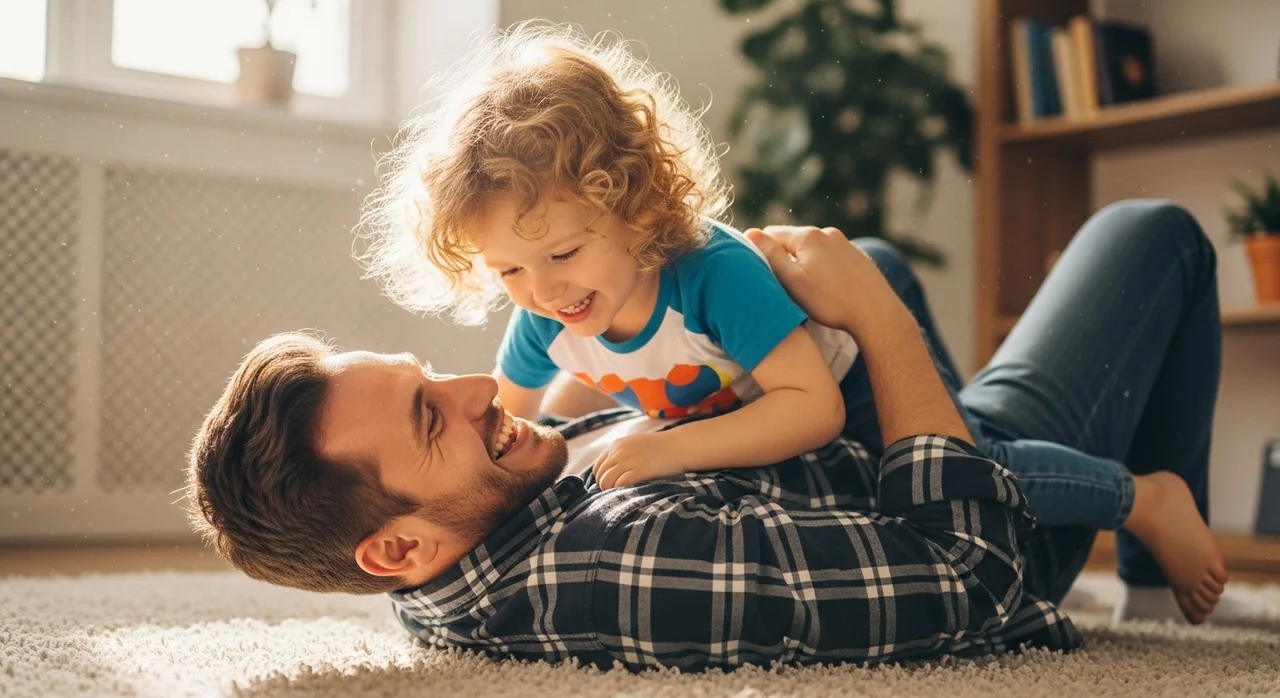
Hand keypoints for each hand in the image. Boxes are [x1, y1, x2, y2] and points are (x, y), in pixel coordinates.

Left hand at [592, 432, 687, 489]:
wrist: (681, 446)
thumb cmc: (662, 449)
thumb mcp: (636, 445)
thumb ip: (622, 454)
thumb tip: (612, 472)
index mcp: (617, 445)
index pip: (598, 467)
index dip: (601, 479)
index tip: (610, 488)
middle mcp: (619, 452)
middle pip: (600, 476)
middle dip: (605, 488)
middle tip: (615, 496)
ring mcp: (628, 460)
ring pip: (606, 482)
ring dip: (610, 492)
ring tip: (621, 497)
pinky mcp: (638, 470)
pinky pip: (619, 484)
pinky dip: (620, 492)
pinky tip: (628, 495)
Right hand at [745, 226, 905, 336]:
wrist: (876, 312)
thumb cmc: (831, 301)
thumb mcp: (793, 281)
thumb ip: (771, 256)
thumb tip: (750, 233)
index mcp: (807, 236)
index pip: (771, 233)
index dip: (761, 251)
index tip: (760, 272)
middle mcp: (826, 233)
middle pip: (792, 240)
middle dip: (783, 258)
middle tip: (782, 285)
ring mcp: (843, 243)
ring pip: (811, 249)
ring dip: (803, 263)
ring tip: (805, 289)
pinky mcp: (855, 255)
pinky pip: (829, 257)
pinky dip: (821, 268)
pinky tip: (826, 288)